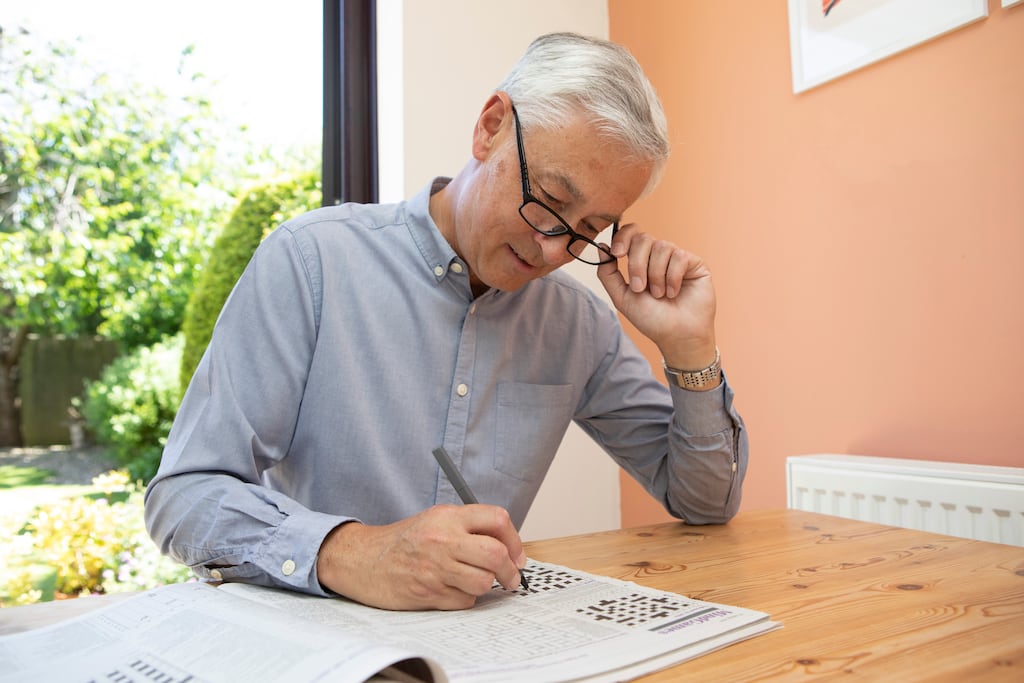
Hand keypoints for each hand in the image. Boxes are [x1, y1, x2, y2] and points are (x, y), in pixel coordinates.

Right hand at [316, 504, 526, 609]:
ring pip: (483, 581)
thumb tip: (508, 547)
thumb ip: (468, 527)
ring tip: (476, 581)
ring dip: (486, 585)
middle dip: (511, 570)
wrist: (363, 560)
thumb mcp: (435, 520)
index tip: (517, 554)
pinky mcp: (428, 593)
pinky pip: (464, 600)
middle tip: (511, 577)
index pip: (497, 520)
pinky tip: (452, 589)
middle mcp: (443, 539)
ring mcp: (435, 568)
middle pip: (496, 554)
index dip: (515, 540)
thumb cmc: (403, 541)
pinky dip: (465, 598)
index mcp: (447, 516)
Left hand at [597, 223, 717, 368]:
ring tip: (660, 295)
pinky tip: (673, 293)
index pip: (632, 233)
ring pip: (661, 247)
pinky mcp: (695, 263)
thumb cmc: (652, 319)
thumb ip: (607, 273)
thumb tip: (601, 246)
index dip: (623, 238)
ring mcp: (677, 258)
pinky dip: (672, 277)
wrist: (677, 335)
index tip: (617, 253)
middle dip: (637, 265)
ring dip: (655, 276)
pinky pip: (679, 256)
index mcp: (641, 260)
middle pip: (643, 239)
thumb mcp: (622, 297)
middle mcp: (659, 256)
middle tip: (640, 288)